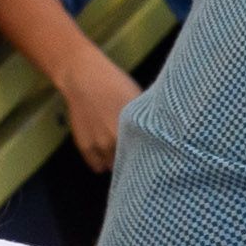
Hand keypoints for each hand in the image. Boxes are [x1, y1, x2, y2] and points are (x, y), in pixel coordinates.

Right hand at [58, 48, 143, 171]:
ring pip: (113, 167)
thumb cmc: (116, 85)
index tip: (154, 156)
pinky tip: (107, 157)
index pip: (148, 157)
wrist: (85, 79)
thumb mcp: (139, 100)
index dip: (151, 157)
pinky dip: (102, 163)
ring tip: (121, 154)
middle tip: (138, 155)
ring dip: (117, 163)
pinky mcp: (85, 146)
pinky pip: (96, 166)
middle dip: (135, 160)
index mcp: (134, 130)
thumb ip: (147, 120)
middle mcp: (116, 141)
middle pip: (131, 164)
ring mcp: (99, 145)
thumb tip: (161, 133)